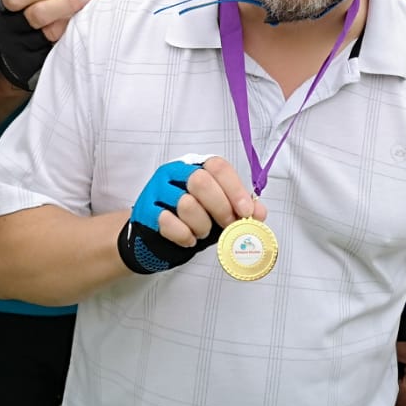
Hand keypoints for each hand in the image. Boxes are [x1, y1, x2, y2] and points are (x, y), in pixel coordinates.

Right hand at [0, 0, 93, 90]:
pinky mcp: (33, 64)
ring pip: (50, 34)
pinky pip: (57, 51)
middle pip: (37, 15)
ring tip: (85, 14)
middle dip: (65, 3)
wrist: (14, 57)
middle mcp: (10, 27)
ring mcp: (21, 47)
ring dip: (70, 23)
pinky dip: (70, 41)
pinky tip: (78, 35)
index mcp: (5, 8)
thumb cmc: (26, 22)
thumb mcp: (25, 5)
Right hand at [116, 156, 263, 274]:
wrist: (160, 238)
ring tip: (203, 233)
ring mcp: (157, 189)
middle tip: (228, 225)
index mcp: (196, 166)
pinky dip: (184, 235)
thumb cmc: (193, 220)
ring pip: (185, 203)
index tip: (245, 211)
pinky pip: (168, 222)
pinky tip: (188, 239)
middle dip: (220, 207)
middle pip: (200, 181)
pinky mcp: (146, 210)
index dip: (234, 188)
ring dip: (201, 225)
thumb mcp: (220, 212)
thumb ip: (241, 209)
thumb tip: (259, 212)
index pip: (217, 166)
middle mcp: (175, 172)